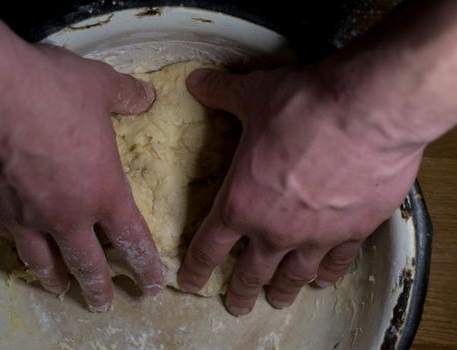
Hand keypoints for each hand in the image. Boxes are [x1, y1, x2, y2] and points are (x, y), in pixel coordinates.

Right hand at [0, 45, 164, 310]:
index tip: (153, 285)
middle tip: (104, 304)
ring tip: (61, 289)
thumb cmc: (46, 89)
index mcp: (102, 191)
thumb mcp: (97, 85)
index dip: (146, 265)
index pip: (132, 240)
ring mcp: (25, 217)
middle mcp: (65, 214)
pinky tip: (20, 250)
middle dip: (99, 287)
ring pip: (44, 262)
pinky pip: (8, 239)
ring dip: (56, 279)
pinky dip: (18, 250)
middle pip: (88, 264)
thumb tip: (147, 97)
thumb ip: (126, 95)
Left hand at [177, 65, 423, 315]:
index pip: (208, 248)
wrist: (368, 111)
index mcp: (241, 203)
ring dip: (283, 290)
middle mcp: (275, 229)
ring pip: (294, 275)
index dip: (195, 269)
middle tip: (235, 306)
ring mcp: (316, 236)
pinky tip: (323, 279)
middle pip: (251, 273)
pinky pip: (337, 262)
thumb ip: (221, 93)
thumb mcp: (253, 94)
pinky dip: (328, 274)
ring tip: (278, 301)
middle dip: (240, 291)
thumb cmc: (303, 107)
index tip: (189, 283)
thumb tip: (195, 81)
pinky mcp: (354, 231)